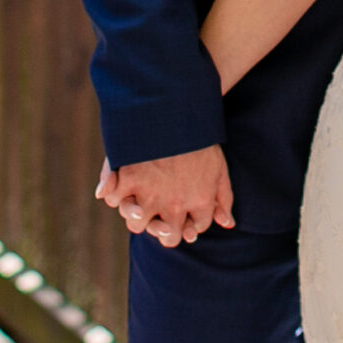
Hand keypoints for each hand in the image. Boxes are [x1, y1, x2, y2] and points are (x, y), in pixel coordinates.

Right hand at [95, 146, 233, 246]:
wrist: (178, 106)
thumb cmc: (201, 136)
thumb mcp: (220, 167)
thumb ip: (224, 198)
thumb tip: (227, 224)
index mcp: (201, 201)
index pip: (193, 229)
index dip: (188, 224)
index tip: (184, 216)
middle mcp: (175, 204)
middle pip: (166, 236)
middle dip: (163, 230)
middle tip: (160, 219)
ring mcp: (151, 194)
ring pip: (137, 224)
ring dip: (137, 217)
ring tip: (139, 206)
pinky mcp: (129, 178)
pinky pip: (115, 201)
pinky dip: (115, 196)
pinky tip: (121, 187)